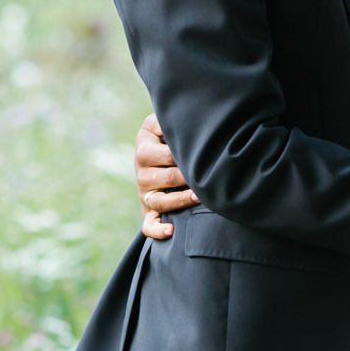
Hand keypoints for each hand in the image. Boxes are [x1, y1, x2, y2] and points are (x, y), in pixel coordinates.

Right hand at [133, 113, 196, 240]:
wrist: (161, 152)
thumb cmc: (168, 136)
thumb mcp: (162, 122)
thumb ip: (166, 119)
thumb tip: (179, 119)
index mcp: (144, 147)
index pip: (165, 155)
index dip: (184, 156)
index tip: (202, 154)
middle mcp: (141, 171)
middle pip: (165, 178)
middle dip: (187, 177)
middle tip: (208, 176)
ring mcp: (144, 193)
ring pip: (159, 201)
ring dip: (179, 201)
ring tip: (200, 197)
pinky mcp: (148, 210)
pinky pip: (148, 225)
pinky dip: (157, 230)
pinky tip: (171, 231)